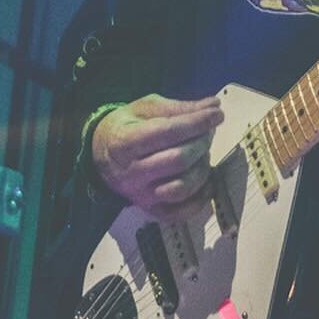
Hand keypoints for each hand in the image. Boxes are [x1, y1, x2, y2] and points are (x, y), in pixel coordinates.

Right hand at [91, 93, 223, 220]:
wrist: (101, 154)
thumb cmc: (127, 126)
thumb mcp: (146, 108)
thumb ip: (179, 108)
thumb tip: (213, 105)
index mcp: (125, 142)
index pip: (167, 133)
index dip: (196, 123)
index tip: (217, 114)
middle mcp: (131, 173)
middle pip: (178, 161)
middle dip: (201, 143)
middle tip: (208, 132)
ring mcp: (141, 195)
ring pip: (182, 188)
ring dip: (202, 169)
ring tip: (203, 154)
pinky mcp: (151, 210)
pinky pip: (181, 213)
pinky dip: (200, 199)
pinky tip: (206, 181)